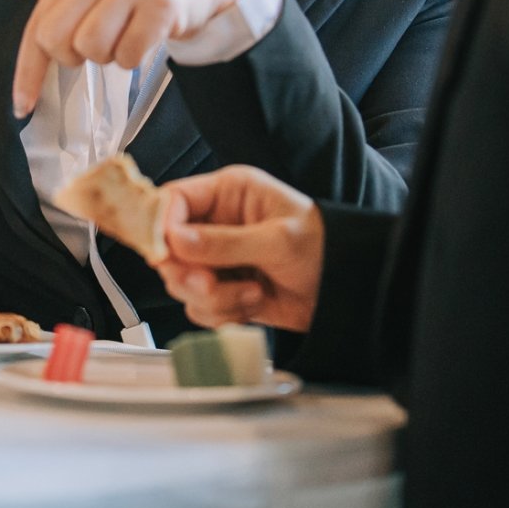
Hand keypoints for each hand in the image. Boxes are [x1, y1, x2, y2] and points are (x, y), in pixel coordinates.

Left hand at [0, 0, 250, 116]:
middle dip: (77, 57)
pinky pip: (129, 54)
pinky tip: (149, 40)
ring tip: (128, 37)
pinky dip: (136, 59)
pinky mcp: (162, 3)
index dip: (27, 72)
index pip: (38, 26)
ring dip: (111, 57)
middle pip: (59, 43)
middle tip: (102, 45)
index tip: (22, 105)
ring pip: (93, 49)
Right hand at [154, 165, 324, 332]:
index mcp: (228, 194)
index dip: (161, 226)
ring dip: (213, 297)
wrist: (347, 290)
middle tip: (210, 282)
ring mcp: (218, 260)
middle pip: (169, 249)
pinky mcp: (224, 290)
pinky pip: (199, 307)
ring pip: (183, 284)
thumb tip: (177, 240)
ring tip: (251, 292)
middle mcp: (216, 223)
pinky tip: (253, 302)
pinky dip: (222, 313)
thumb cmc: (324, 247)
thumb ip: (226, 242)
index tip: (166, 253)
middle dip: (188, 273)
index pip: (173, 201)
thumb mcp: (278, 239)